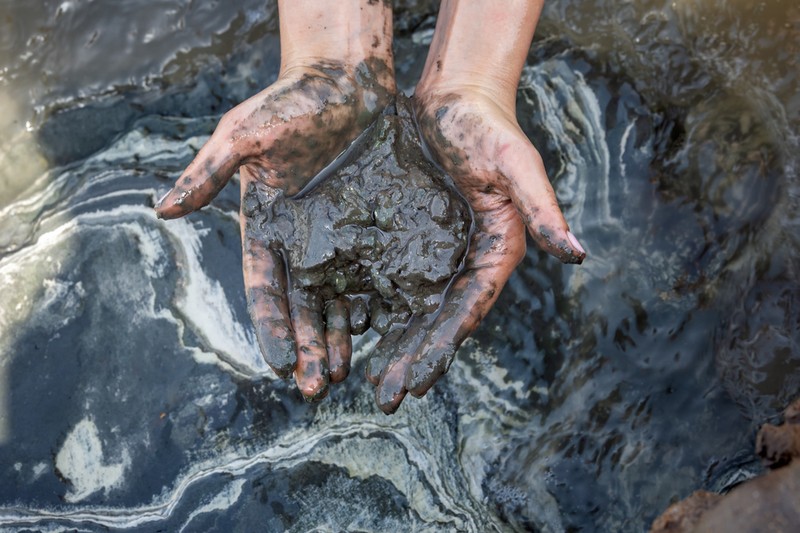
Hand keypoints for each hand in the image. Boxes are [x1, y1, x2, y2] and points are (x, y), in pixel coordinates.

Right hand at [155, 57, 394, 398]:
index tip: (278, 363)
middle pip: (303, 306)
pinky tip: (385, 332)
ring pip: (339, 299)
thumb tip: (161, 211)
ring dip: (341, 338)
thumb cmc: (290, 102)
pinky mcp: (375, 229)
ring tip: (348, 373)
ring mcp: (339, 239)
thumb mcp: (245, 134)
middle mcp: (300, 243)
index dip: (271, 326)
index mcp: (266, 229)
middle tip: (319, 386)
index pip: (265, 288)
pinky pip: (378, 273)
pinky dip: (379, 305)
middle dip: (308, 347)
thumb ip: (208, 173)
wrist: (345, 80)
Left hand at [365, 88, 585, 413]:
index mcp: (495, 252)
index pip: (468, 308)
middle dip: (412, 359)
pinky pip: (381, 274)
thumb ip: (542, 207)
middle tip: (386, 398)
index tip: (420, 382)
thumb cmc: (489, 127)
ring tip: (360, 379)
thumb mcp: (517, 163)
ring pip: (406, 305)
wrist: (452, 99)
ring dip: (387, 343)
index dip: (444, 345)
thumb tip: (577, 254)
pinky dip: (365, 302)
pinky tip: (344, 327)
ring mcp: (431, 250)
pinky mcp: (402, 234)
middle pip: (435, 318)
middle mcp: (463, 260)